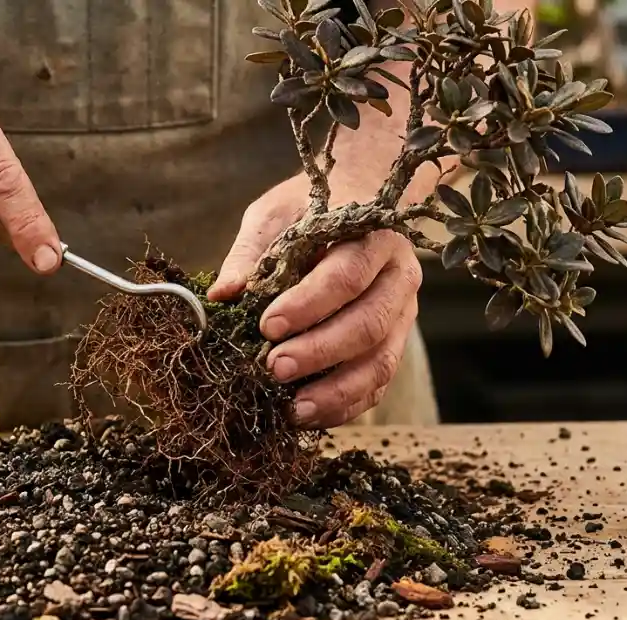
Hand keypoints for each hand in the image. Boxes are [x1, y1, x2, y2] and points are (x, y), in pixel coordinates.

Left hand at [208, 176, 422, 427]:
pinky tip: (310, 414)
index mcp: (372, 237)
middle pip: (369, 322)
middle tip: (274, 368)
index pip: (346, 274)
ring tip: (294, 408)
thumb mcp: (275, 214)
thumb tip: (223, 295)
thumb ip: (250, 253)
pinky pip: (379, 382)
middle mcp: (398, 277)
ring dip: (337, 389)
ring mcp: (403, 314)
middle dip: (320, 351)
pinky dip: (347, 404)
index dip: (308, 304)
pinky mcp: (396, 342)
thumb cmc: (311, 206)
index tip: (267, 325)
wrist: (360, 198)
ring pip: (381, 361)